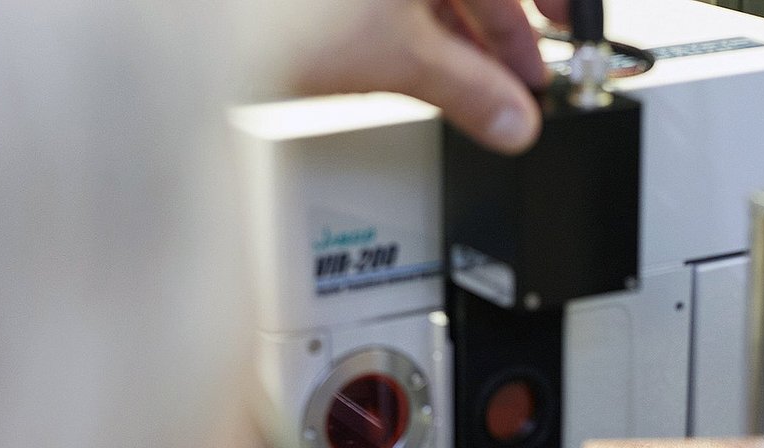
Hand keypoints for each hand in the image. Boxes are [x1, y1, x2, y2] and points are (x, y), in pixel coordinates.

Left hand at [293, 0, 570, 153]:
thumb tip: (511, 120)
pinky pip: (392, 3)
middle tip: (520, 79)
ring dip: (458, 38)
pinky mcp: (327, 3)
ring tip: (474, 90)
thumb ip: (469, 92)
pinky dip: (414, 29)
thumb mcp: (400, 58)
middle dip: (500, 31)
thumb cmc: (284, 10)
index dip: (555, 2)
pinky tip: (420, 69)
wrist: (197, 25)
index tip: (566, 29)